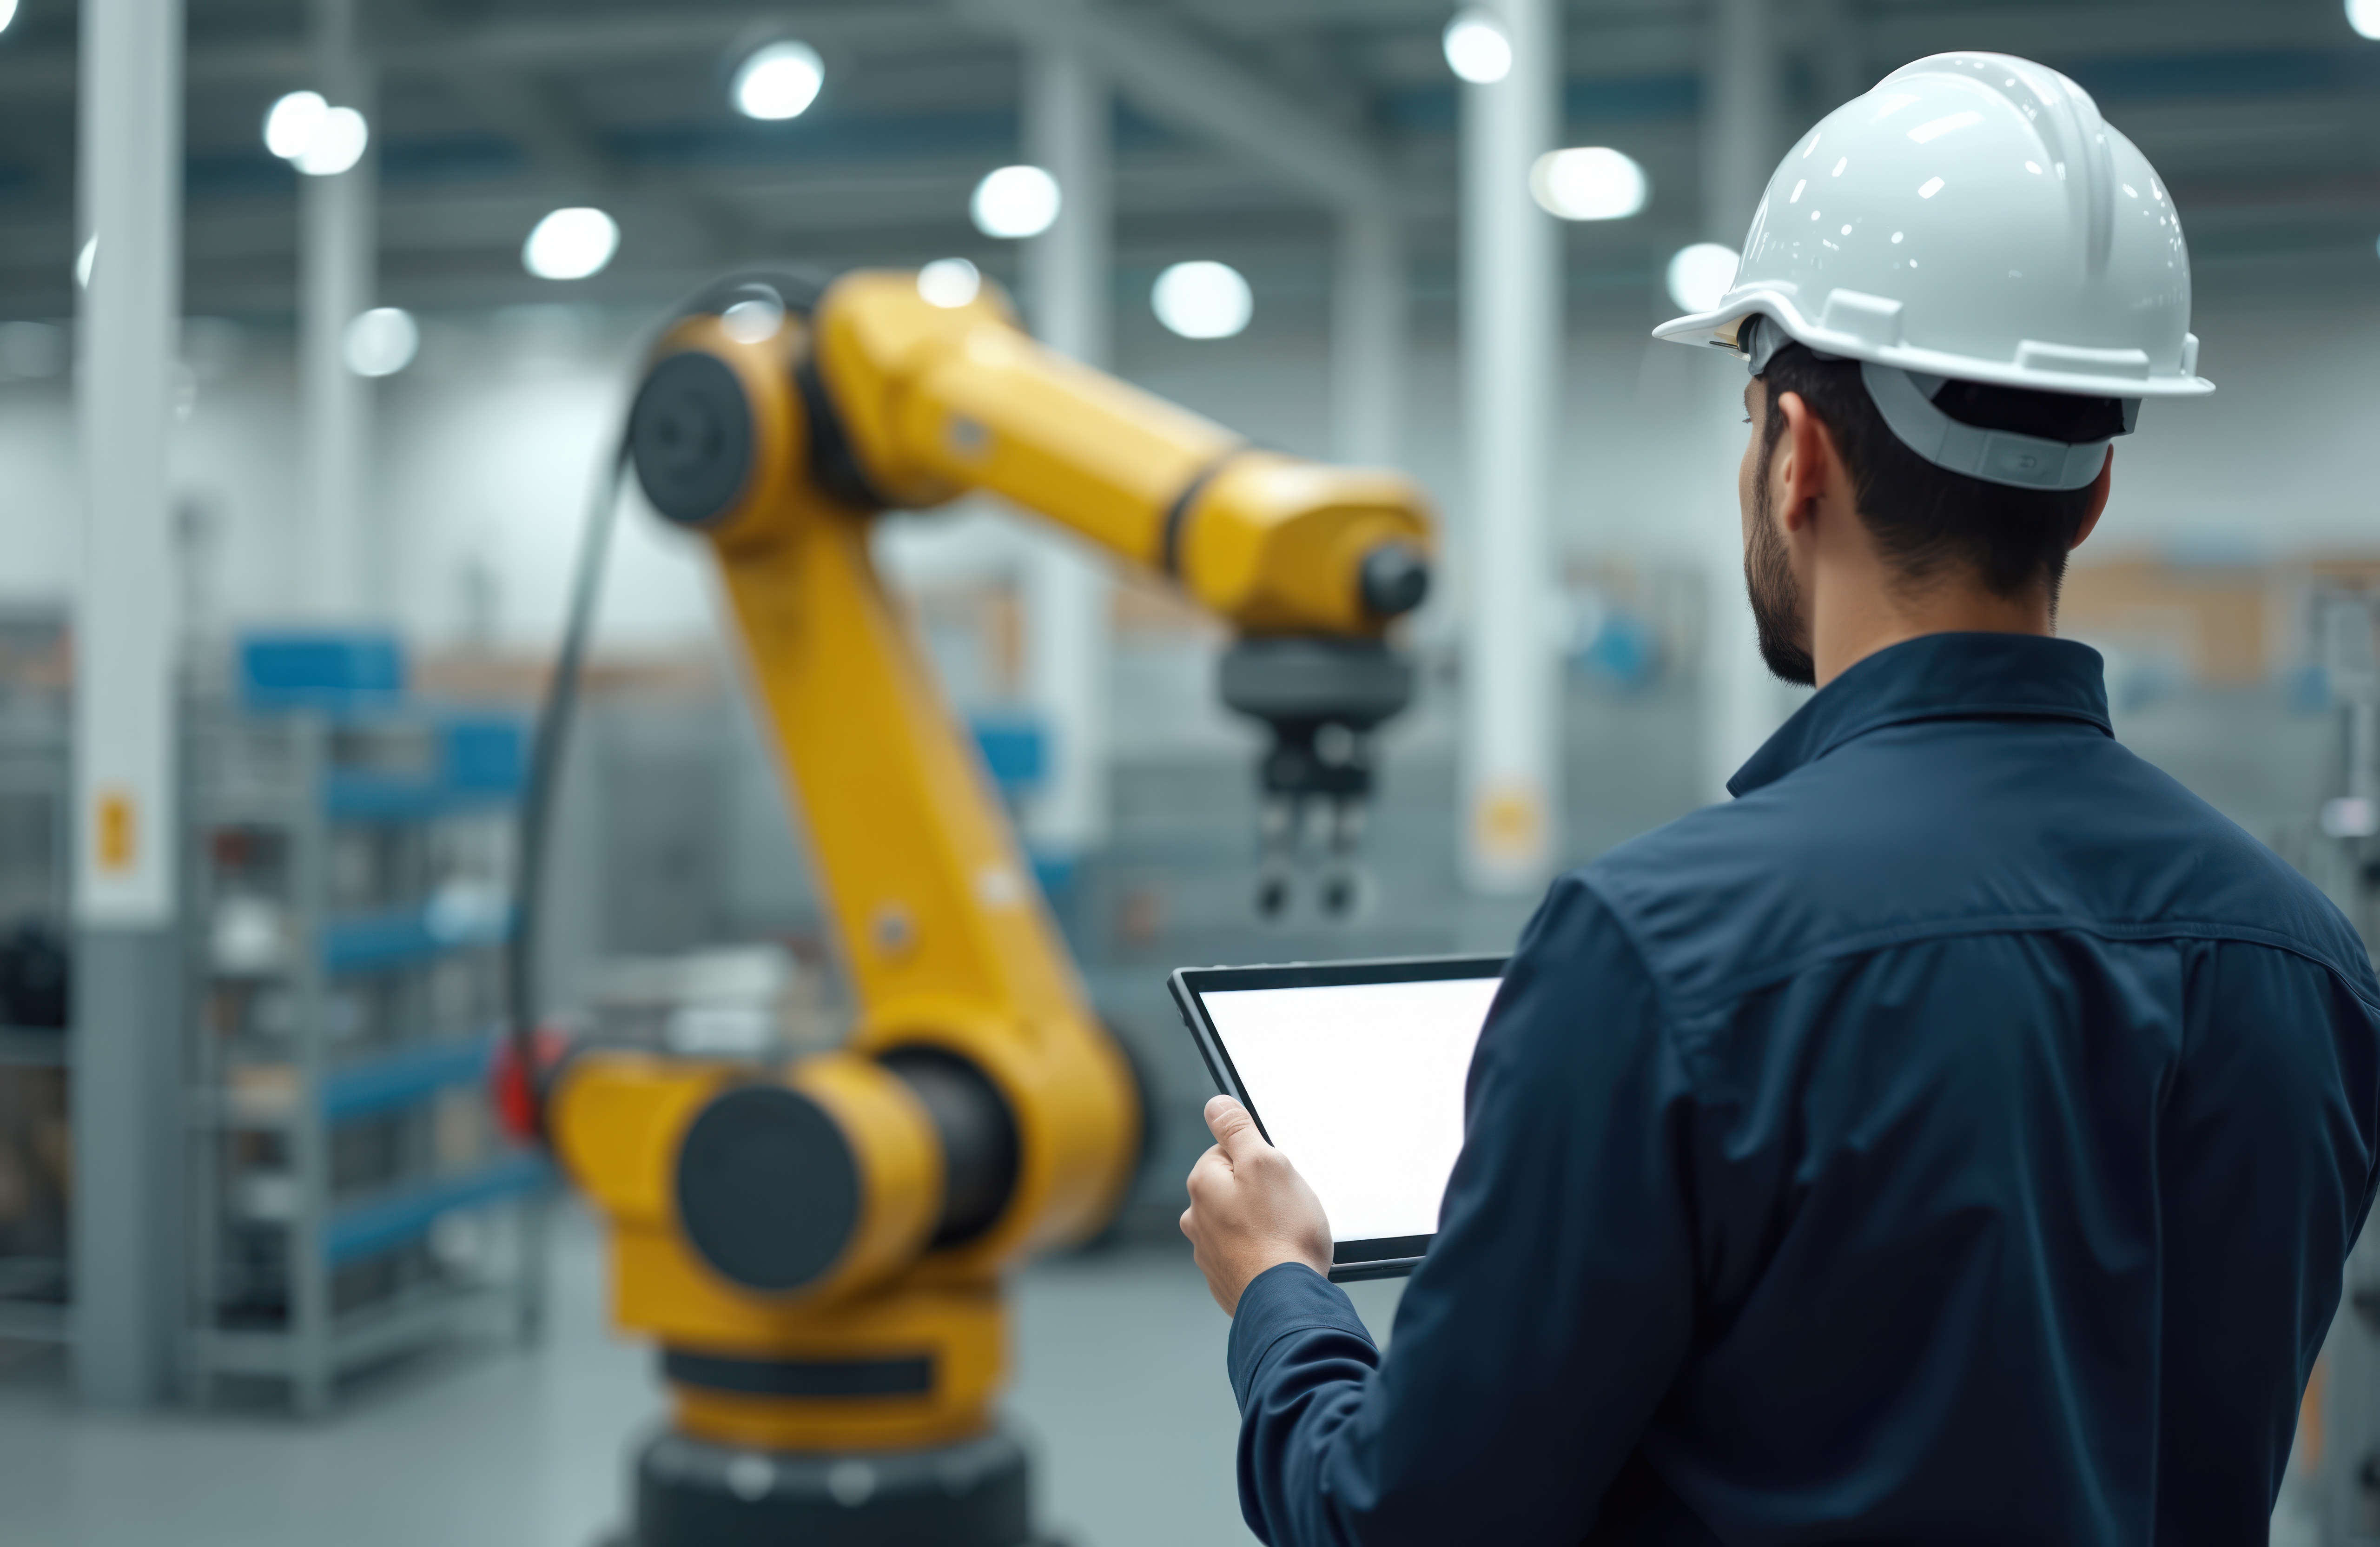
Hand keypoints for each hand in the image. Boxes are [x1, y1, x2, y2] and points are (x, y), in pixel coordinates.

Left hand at [1180, 1094, 1332, 1314]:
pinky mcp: (1225, 1279)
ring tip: (1285, 1237)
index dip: (1259, 1160)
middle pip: (1233, 1189)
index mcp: (1203, 1185)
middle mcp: (1196, 1219)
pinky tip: (1279, 1260)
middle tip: (1286, 1208)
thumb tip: (1214, 1104)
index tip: (1277, 1178)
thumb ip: (1237, 1130)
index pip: (1228, 1152)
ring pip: (1239, 1223)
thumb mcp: (1266, 1163)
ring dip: (1260, 1225)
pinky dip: (1260, 1254)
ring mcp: (1209, 1253)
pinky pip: (1245, 1254)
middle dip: (1259, 1194)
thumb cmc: (1282, 1232)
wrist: (1286, 1300)